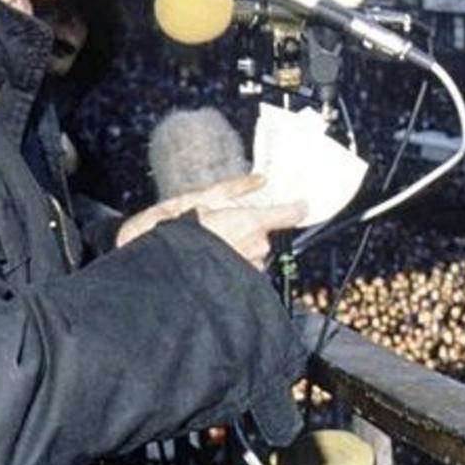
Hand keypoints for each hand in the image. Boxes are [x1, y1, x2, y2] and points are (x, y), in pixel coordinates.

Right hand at [117, 174, 309, 270]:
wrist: (161, 269)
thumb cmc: (176, 233)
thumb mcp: (201, 200)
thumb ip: (234, 188)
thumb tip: (259, 179)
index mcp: (249, 222)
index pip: (287, 213)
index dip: (296, 208)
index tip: (302, 204)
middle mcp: (255, 246)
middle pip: (264, 235)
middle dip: (248, 231)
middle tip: (222, 229)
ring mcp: (250, 267)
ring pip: (254, 253)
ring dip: (239, 249)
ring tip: (212, 248)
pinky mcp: (242, 284)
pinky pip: (244, 270)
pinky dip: (233, 266)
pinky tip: (213, 263)